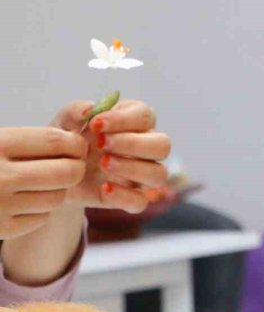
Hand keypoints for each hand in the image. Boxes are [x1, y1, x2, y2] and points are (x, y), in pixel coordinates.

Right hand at [0, 126, 85, 238]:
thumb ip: (33, 138)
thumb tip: (86, 121)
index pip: (56, 141)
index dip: (75, 143)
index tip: (77, 145)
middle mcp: (0, 175)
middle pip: (67, 172)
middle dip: (75, 168)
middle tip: (71, 165)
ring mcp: (1, 205)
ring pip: (58, 197)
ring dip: (57, 189)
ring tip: (41, 182)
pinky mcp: (4, 228)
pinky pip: (42, 217)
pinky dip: (40, 209)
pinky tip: (24, 200)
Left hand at [53, 100, 170, 212]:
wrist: (54, 173)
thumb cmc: (67, 141)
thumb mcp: (63, 122)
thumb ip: (75, 110)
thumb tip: (90, 110)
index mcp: (134, 123)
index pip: (146, 116)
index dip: (125, 119)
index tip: (96, 124)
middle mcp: (145, 149)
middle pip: (163, 145)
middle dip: (133, 143)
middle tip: (101, 144)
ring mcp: (141, 175)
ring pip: (159, 174)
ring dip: (133, 168)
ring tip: (102, 164)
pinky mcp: (131, 198)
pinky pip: (141, 201)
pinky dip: (125, 196)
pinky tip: (104, 188)